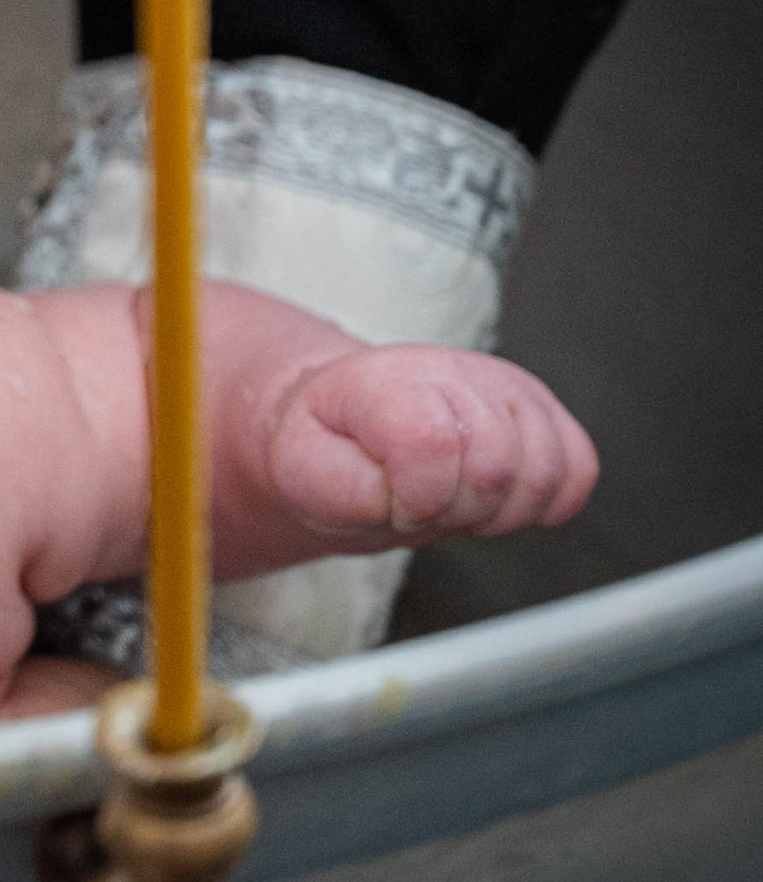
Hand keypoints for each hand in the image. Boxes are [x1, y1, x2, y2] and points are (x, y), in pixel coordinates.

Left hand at [261, 346, 596, 548]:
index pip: (432, 442)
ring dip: (502, 509)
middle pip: (498, 464)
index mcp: (391, 382)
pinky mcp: (543, 412)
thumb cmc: (328, 447)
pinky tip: (500, 499)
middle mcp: (457, 372)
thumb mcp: (300, 471)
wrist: (348, 426)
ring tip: (459, 499)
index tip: (395, 503)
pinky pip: (580, 470)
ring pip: (546, 470)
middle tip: (426, 503)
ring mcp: (507, 388)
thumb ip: (345, 487)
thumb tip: (401, 498)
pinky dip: (547, 501)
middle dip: (459, 509)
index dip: (417, 498)